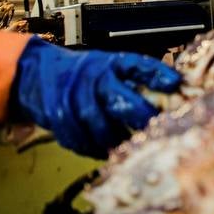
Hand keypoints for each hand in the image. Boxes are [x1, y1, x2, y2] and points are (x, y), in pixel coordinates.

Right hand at [12, 38, 180, 157]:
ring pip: (99, 126)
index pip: (135, 65)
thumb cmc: (83, 73)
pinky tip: (105, 149)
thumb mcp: (110, 66)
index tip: (175, 84)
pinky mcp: (58, 121)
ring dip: (117, 139)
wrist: (38, 75)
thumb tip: (173, 89)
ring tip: (129, 144)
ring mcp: (72, 101)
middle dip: (139, 115)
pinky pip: (81, 141)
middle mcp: (90, 80)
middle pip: (118, 99)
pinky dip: (95, 148)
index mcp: (107, 64)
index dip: (156, 74)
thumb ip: (136, 77)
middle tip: (154, 126)